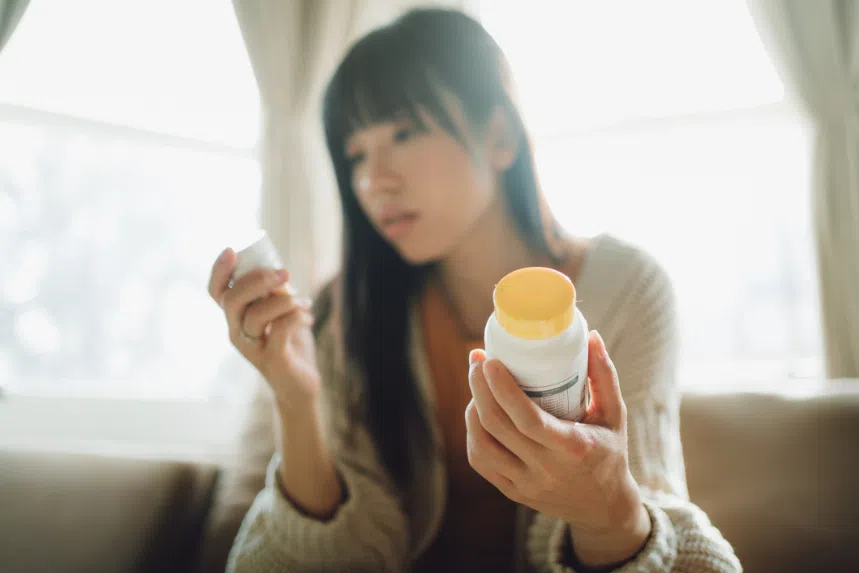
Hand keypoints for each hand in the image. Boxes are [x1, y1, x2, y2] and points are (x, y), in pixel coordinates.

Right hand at [208, 248, 320, 412]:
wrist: (300, 384)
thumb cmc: (289, 342)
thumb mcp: (282, 311)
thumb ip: (276, 292)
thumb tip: (278, 272)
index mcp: (236, 316)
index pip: (216, 292)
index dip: (219, 270)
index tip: (231, 250)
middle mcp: (237, 332)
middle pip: (232, 300)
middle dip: (257, 279)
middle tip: (285, 273)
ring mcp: (252, 348)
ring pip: (256, 316)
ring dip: (284, 301)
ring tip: (305, 302)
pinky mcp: (272, 360)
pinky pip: (279, 331)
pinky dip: (295, 318)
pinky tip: (308, 318)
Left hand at [465, 331, 650, 565]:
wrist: (605, 507)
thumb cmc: (610, 452)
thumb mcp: (615, 415)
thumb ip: (604, 375)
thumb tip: (591, 335)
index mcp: (573, 448)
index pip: (528, 419)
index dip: (503, 389)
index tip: (490, 361)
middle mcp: (547, 470)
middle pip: (498, 427)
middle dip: (479, 388)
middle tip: (476, 360)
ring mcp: (527, 484)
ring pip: (482, 445)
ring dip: (473, 410)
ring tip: (477, 385)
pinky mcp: (513, 493)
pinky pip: (481, 462)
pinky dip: (473, 434)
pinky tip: (477, 413)